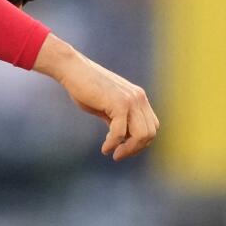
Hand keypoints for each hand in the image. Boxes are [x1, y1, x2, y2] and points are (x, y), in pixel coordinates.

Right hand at [34, 37, 159, 161]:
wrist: (72, 69)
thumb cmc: (85, 88)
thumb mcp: (107, 107)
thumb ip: (119, 120)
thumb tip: (124, 139)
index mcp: (139, 97)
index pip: (152, 126)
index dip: (141, 142)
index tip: (124, 148)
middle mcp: (139, 98)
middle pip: (150, 133)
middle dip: (135, 149)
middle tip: (118, 155)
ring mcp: (131, 100)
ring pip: (141, 135)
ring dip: (128, 150)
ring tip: (114, 154)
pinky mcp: (118, 103)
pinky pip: (120, 133)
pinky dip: (113, 144)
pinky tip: (105, 148)